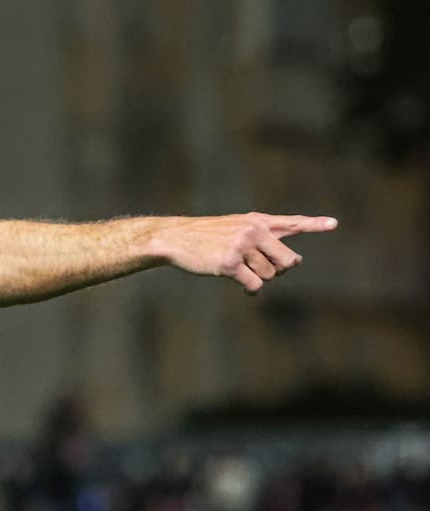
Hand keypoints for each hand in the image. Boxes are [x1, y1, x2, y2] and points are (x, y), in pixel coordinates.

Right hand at [153, 212, 337, 293]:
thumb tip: (291, 263)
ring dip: (259, 280)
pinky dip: (251, 289)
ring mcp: (242, 246)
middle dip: (279, 271)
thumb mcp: (234, 227)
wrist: (175, 238)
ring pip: (270, 275)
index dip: (315, 224)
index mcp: (257, 221)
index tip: (334, 224)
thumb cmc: (205, 237)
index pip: (292, 222)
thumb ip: (262, 238)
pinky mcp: (230, 263)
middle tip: (262, 270)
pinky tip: (242, 286)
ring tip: (242, 273)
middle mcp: (253, 231)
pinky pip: (255, 284)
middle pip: (287, 261)